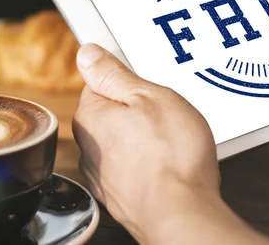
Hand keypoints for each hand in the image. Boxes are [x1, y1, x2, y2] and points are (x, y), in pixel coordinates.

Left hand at [73, 45, 268, 244]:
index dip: (127, 81)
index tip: (146, 87)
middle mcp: (89, 148)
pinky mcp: (119, 196)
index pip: (98, 84)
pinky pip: (132, 168)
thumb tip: (87, 54)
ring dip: (142, 140)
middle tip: (165, 115)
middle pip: (111, 114)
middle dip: (137, 112)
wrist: (181, 213)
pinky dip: (147, 164)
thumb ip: (114, 74)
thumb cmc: (171, 156)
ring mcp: (103, 176)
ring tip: (171, 143)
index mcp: (91, 116)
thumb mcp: (148, 96)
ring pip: (122, 143)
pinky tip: (168, 165)